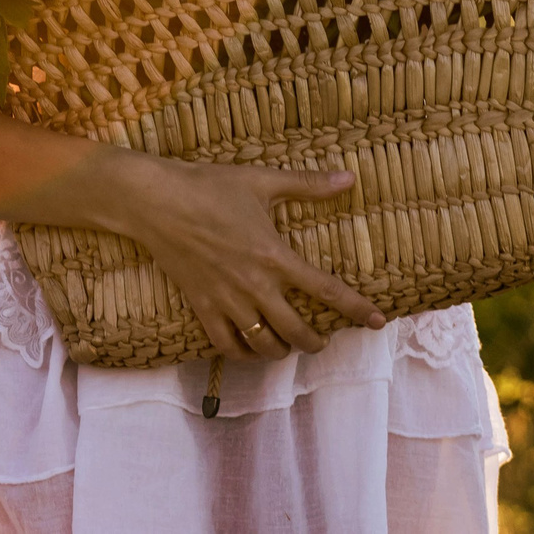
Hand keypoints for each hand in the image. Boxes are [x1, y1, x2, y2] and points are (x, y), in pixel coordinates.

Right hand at [97, 156, 386, 360]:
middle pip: (296, 331)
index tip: (377, 321)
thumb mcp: (262, 181)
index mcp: (274, 256)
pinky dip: (243, 354)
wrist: (156, 201)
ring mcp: (227, 301)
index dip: (356, 309)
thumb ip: (307, 185)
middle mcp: (255, 286)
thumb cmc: (209, 187)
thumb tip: (350, 178)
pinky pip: (226, 345)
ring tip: (289, 347)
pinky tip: (251, 350)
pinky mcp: (202, 307)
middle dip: (316, 342)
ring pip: (263, 345)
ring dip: (282, 352)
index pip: (326, 290)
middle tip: (323, 341)